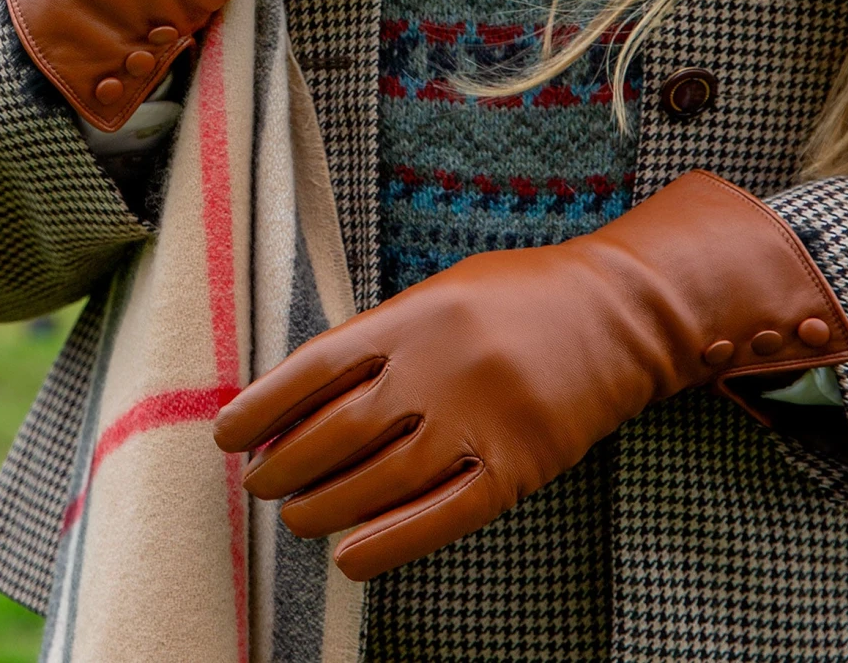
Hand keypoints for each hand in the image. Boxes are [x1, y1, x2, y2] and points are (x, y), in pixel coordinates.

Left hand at [214, 169, 847, 580]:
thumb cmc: (522, 297)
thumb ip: (382, 338)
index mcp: (418, 313)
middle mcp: (442, 366)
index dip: (264, 406)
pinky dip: (386, 543)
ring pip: (378, 483)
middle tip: (259, 483)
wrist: (620, 314)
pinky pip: (438, 518)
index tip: (227, 435)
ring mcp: (481, 419)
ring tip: (294, 517)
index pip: (317, 366)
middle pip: (337, 432)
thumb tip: (303, 398)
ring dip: (322, 509)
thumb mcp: (445, 292)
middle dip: (284, 465)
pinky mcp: (516, 467)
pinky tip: (350, 554)